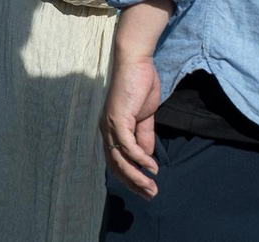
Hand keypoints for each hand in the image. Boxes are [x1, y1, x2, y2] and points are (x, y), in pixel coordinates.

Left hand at [100, 54, 161, 198]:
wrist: (136, 63)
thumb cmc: (139, 86)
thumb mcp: (144, 117)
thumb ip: (144, 136)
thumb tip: (146, 159)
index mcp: (110, 129)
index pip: (115, 161)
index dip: (129, 178)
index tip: (145, 190)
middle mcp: (106, 129)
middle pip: (115, 165)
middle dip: (133, 183)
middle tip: (150, 195)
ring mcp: (110, 124)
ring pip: (119, 158)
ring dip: (136, 176)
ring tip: (152, 187)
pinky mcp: (118, 117)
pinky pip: (127, 144)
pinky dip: (139, 158)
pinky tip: (152, 166)